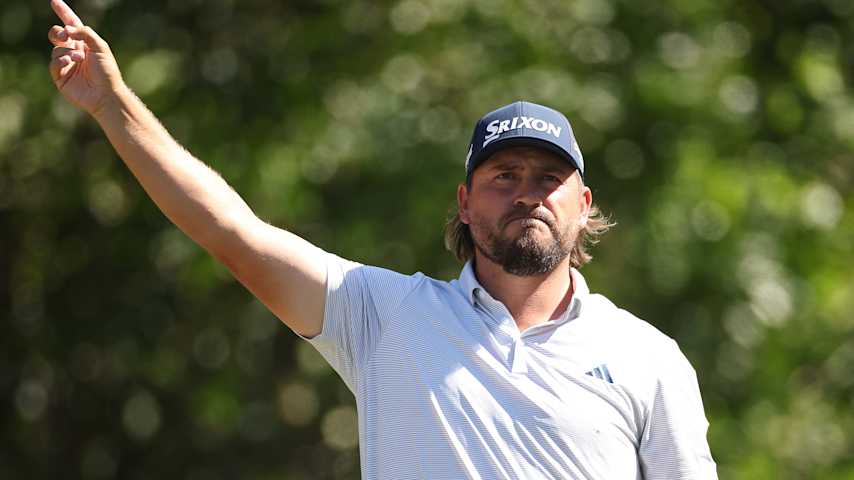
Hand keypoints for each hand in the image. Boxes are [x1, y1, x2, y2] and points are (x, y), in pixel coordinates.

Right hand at [48, 0, 123, 115]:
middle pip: (57, 35)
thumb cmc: (107, 72)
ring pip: (56, 50)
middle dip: (58, 33)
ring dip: (67, 52)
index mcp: (85, 44)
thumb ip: (85, 33)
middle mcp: (74, 52)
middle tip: (65, 36)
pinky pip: (53, 64)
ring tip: (79, 59)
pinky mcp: (60, 77)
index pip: (72, 25)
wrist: (106, 94)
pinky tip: (70, 63)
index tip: (55, 1)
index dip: (63, 13)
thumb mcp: (100, 47)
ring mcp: (66, 64)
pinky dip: (60, 61)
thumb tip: (68, 28)